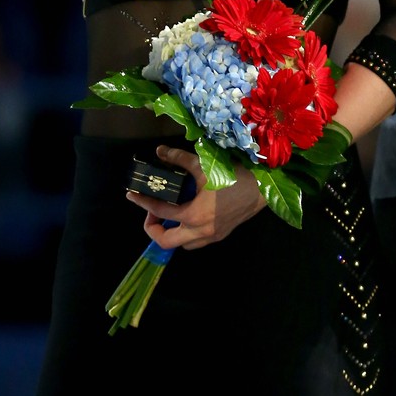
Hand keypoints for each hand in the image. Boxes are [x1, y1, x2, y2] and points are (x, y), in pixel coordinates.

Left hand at [125, 144, 266, 250]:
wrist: (263, 188)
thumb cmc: (234, 176)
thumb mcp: (204, 164)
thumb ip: (179, 158)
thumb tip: (159, 151)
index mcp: (193, 214)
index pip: (160, 211)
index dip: (142, 203)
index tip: (132, 195)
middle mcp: (199, 231)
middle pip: (165, 241)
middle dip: (152, 228)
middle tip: (152, 211)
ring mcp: (211, 236)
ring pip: (182, 245)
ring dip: (170, 233)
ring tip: (169, 214)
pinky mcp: (221, 234)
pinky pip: (196, 242)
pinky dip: (186, 233)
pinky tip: (189, 216)